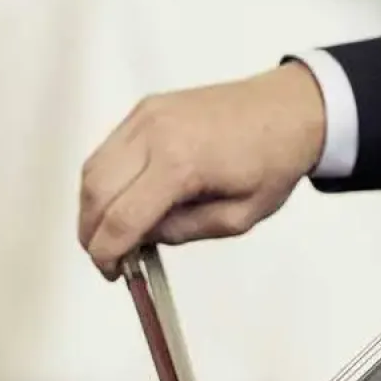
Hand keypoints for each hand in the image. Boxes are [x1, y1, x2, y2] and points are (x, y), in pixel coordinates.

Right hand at [78, 62, 328, 279]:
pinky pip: (108, 149)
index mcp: (181, 163)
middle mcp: (154, 133)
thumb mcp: (238, 217)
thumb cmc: (273, 159)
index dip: (108, 253)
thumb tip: (141, 238)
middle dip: (92, 233)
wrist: (289, 109)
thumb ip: (184, 232)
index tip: (112, 272)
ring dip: (92, 207)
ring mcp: (146, 115)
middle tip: (107, 259)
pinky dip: (104, 180)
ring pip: (93, 169)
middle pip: (96, 192)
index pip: (122, 218)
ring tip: (113, 233)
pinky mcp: (146, 108)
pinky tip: (122, 200)